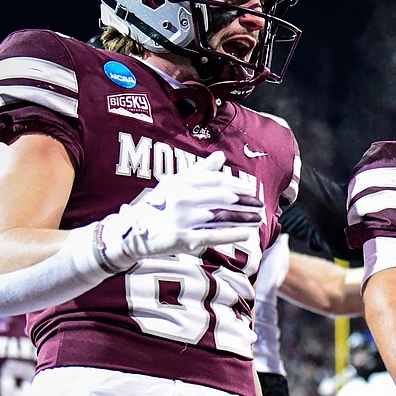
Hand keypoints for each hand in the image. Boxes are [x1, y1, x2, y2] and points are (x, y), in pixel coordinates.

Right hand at [100, 151, 262, 266]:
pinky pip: (214, 236)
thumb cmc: (160, 205)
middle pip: (222, 197)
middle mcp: (181, 198)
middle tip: (260, 205)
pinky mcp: (183, 239)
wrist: (134, 232)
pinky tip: (247, 234)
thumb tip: (221, 156)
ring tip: (258, 218)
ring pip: (221, 216)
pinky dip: (232, 235)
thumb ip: (199, 171)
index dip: (237, 184)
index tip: (252, 190)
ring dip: (243, 218)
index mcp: (180, 182)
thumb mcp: (175, 184)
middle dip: (245, 201)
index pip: (216, 180)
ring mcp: (182, 219)